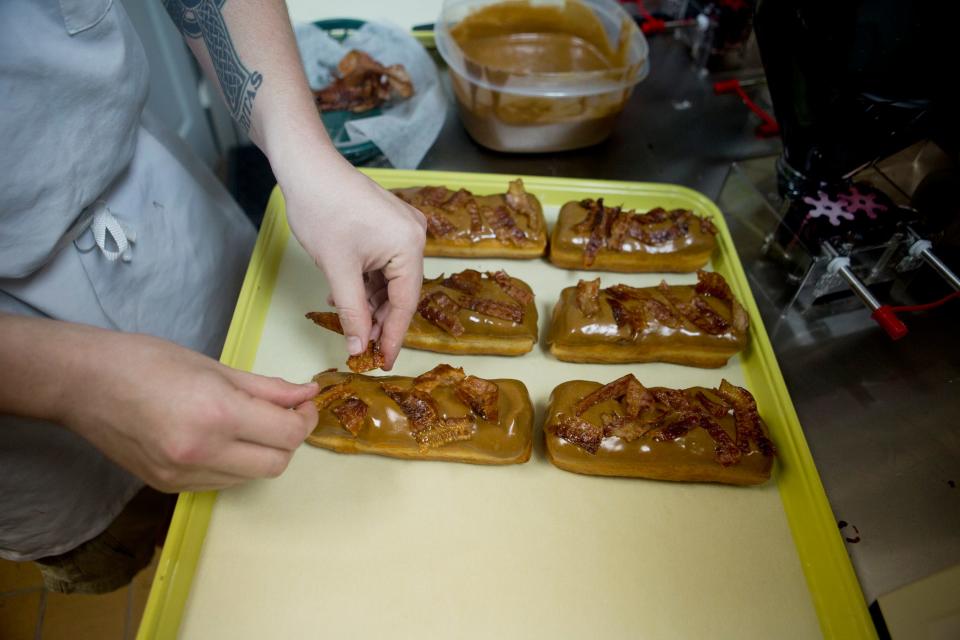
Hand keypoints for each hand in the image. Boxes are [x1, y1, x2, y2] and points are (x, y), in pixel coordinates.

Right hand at [59, 331, 317, 492]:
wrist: (83, 384)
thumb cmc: (147, 362)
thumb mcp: (215, 367)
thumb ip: (267, 387)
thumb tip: (306, 394)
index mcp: (217, 415)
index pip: (287, 434)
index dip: (305, 419)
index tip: (305, 404)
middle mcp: (203, 453)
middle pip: (276, 464)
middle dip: (289, 440)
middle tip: (286, 415)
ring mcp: (184, 475)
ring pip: (251, 477)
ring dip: (262, 453)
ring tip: (250, 423)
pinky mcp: (170, 487)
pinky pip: (222, 482)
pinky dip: (234, 463)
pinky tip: (223, 438)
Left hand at [280, 155, 426, 369]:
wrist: (306, 166)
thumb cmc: (322, 209)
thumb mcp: (337, 270)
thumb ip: (352, 312)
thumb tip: (358, 348)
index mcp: (410, 246)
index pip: (405, 304)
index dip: (392, 337)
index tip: (383, 363)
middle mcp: (414, 236)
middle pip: (400, 292)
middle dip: (378, 320)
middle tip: (362, 348)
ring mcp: (402, 228)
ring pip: (389, 280)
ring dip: (369, 302)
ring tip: (349, 322)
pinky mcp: (388, 224)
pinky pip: (382, 264)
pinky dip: (365, 282)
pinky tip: (346, 295)